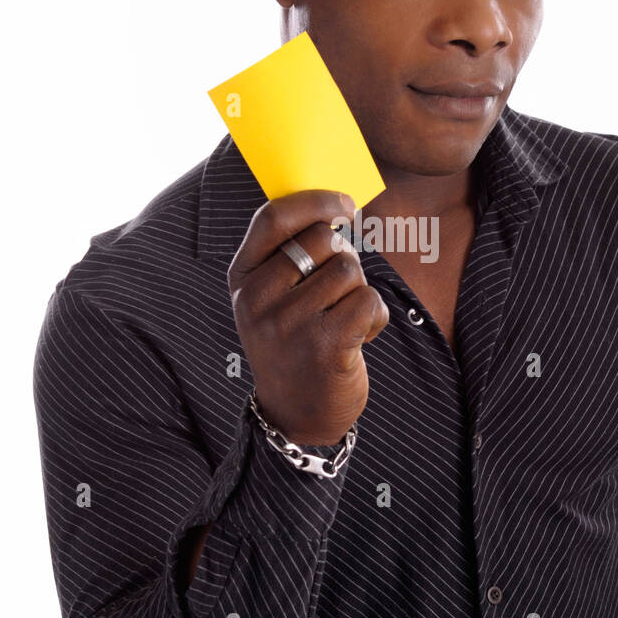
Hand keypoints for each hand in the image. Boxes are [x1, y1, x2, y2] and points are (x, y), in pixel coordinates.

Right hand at [227, 189, 388, 444]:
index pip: (274, 218)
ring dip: (359, 292)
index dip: (314, 201)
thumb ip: (288, 253)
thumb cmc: (294, 343)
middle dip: (343, 257)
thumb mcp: (273, 298)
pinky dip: (375, 316)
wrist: (296, 415)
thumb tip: (332, 203)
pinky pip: (368, 300)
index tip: (345, 203)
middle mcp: (258, 299)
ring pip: (349, 269)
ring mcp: (289, 324)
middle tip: (339, 290)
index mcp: (242, 279)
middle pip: (322, 239)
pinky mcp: (325, 345)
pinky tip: (359, 336)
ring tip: (344, 320)